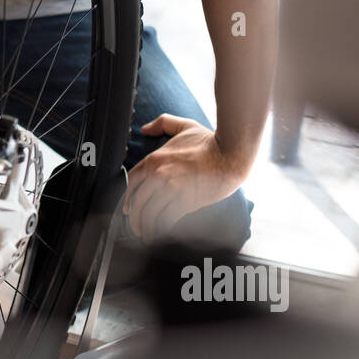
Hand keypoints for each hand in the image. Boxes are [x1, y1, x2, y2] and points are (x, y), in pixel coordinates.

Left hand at [123, 114, 247, 242]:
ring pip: (149, 214)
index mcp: (154, 159)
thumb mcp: (183, 126)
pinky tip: (158, 234)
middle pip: (137, 202)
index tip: (128, 208)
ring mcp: (171, 190)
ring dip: (145, 227)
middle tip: (135, 226)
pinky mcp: (185, 202)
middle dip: (134, 217)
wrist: (231, 154)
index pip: (131, 183)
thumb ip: (162, 123)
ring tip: (145, 234)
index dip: (128, 198)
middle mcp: (158, 175)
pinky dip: (159, 230)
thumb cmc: (209, 142)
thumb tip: (144, 129)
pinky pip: (166, 221)